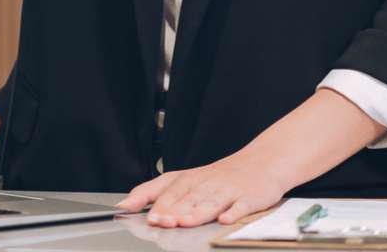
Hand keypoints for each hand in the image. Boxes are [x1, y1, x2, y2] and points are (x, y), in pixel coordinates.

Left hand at [116, 149, 287, 228]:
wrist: (260, 163)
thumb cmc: (219, 176)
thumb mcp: (187, 179)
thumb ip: (156, 192)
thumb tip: (126, 204)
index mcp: (189, 178)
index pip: (166, 188)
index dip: (151, 200)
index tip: (134, 210)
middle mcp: (206, 183)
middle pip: (185, 196)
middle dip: (170, 209)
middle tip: (159, 222)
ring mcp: (228, 190)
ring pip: (210, 201)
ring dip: (196, 212)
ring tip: (184, 222)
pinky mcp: (249, 197)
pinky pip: (241, 206)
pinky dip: (234, 213)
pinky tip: (225, 220)